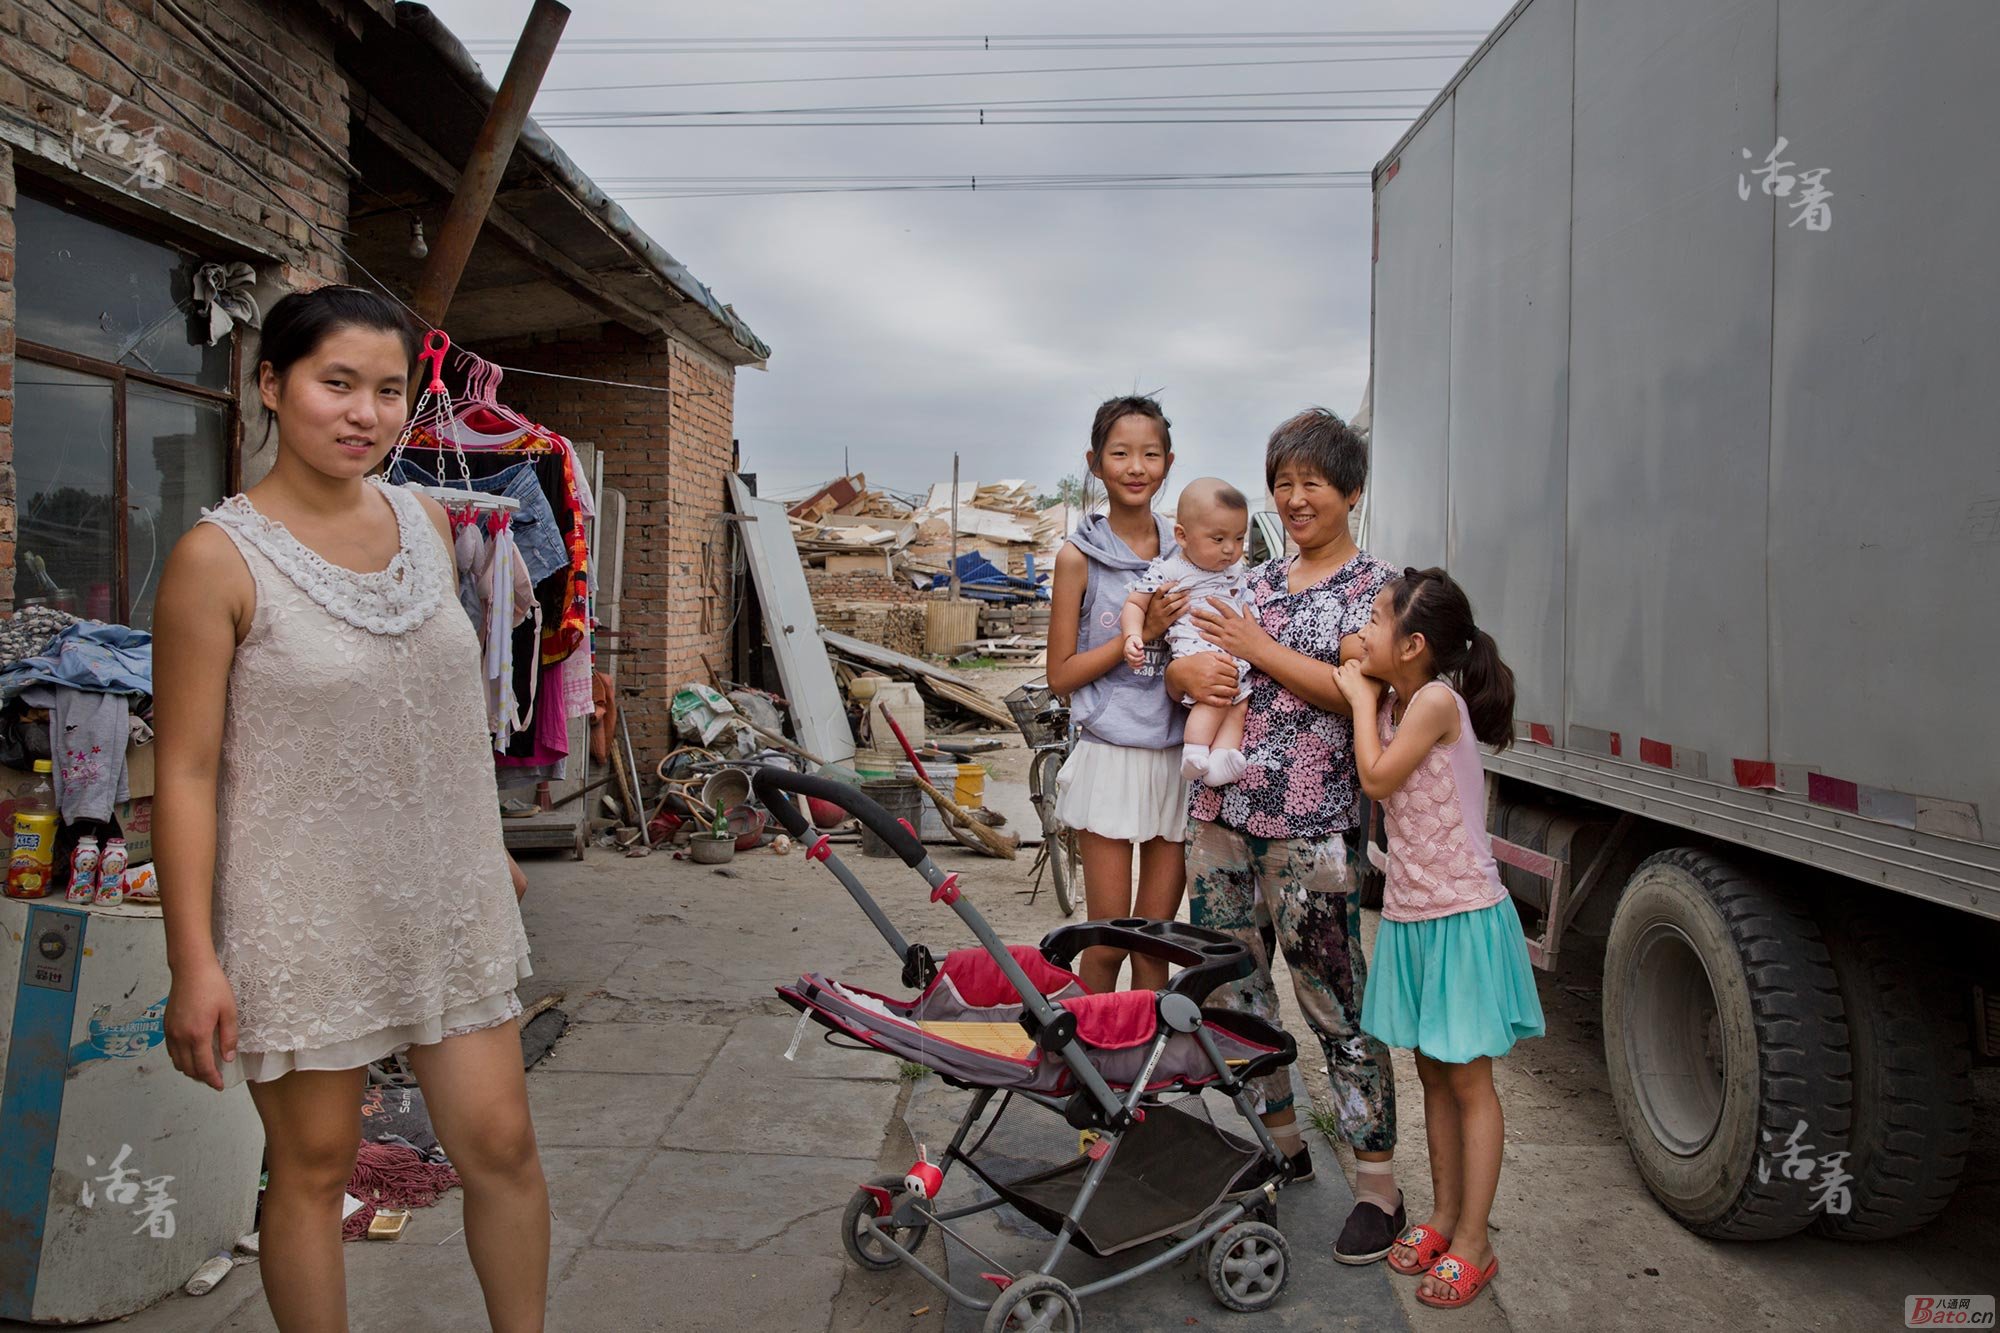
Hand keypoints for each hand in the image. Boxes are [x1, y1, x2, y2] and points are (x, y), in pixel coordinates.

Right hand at [165, 960, 238, 1090]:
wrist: (191, 969)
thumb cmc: (212, 986)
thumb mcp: (228, 1011)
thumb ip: (228, 1037)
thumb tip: (227, 1058)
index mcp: (197, 1035)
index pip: (203, 1067)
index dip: (212, 1080)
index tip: (219, 1086)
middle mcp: (180, 1037)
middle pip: (188, 1068)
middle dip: (202, 1078)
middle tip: (214, 1079)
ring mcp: (171, 1032)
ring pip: (177, 1062)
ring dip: (190, 1070)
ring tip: (204, 1069)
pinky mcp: (166, 1026)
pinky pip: (171, 1051)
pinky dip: (181, 1059)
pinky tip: (191, 1055)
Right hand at [1123, 634, 1147, 669]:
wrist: (1130, 641)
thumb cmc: (1134, 640)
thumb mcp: (1137, 639)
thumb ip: (1139, 643)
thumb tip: (1140, 647)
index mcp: (1128, 648)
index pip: (1135, 654)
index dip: (1141, 653)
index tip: (1143, 650)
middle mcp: (1126, 654)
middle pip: (1133, 660)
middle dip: (1140, 659)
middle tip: (1144, 656)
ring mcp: (1127, 658)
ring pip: (1132, 664)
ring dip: (1139, 663)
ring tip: (1143, 660)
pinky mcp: (1128, 660)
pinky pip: (1131, 666)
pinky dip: (1137, 667)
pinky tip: (1142, 666)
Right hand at [1140, 583, 1190, 641]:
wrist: (1147, 630)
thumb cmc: (1152, 616)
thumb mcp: (1153, 605)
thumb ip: (1160, 598)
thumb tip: (1172, 589)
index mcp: (1154, 601)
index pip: (1161, 590)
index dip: (1170, 585)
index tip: (1177, 583)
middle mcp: (1157, 607)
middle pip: (1170, 597)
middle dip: (1180, 593)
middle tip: (1187, 591)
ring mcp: (1161, 615)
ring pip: (1173, 605)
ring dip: (1182, 601)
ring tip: (1188, 597)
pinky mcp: (1166, 622)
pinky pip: (1176, 614)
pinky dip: (1183, 609)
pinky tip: (1188, 606)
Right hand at [1167, 651, 1239, 708]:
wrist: (1179, 672)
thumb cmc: (1195, 662)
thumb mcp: (1209, 654)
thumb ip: (1224, 657)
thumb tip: (1236, 664)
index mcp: (1214, 665)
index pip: (1233, 672)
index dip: (1236, 674)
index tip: (1235, 675)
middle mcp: (1211, 676)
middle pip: (1232, 682)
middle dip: (1235, 683)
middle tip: (1235, 683)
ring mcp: (1207, 687)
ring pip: (1228, 692)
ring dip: (1234, 692)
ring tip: (1235, 692)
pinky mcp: (1202, 696)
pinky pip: (1217, 702)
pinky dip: (1225, 702)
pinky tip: (1229, 701)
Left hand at [1190, 599, 1270, 662]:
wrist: (1261, 650)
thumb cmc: (1259, 637)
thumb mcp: (1253, 622)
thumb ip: (1247, 613)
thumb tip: (1244, 604)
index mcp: (1237, 619)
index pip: (1224, 608)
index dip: (1215, 602)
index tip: (1207, 598)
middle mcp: (1230, 626)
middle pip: (1213, 617)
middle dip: (1201, 613)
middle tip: (1192, 609)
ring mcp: (1227, 635)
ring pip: (1210, 627)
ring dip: (1200, 623)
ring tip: (1191, 619)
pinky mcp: (1226, 645)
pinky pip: (1213, 639)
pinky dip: (1205, 635)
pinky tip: (1199, 633)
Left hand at [1334, 660, 1380, 707]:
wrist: (1364, 702)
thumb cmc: (1372, 694)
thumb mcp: (1380, 682)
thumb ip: (1377, 675)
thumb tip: (1378, 673)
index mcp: (1362, 668)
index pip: (1355, 661)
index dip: (1353, 664)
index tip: (1354, 669)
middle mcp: (1353, 670)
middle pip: (1347, 663)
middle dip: (1347, 667)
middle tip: (1349, 673)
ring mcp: (1346, 676)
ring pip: (1341, 668)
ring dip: (1342, 671)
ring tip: (1344, 676)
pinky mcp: (1340, 683)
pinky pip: (1334, 673)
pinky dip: (1335, 673)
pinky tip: (1336, 674)